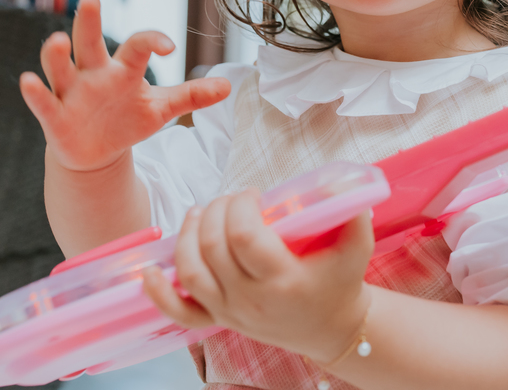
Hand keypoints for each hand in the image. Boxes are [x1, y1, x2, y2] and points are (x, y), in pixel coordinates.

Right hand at [20, 0, 230, 172]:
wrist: (97, 151)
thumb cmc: (127, 120)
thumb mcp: (160, 110)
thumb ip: (191, 96)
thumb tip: (228, 86)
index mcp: (122, 69)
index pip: (137, 47)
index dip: (152, 42)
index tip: (169, 48)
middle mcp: (93, 73)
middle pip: (89, 41)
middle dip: (89, 21)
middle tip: (93, 0)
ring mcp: (70, 92)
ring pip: (59, 66)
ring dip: (55, 54)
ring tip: (57, 41)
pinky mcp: (54, 116)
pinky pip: (42, 101)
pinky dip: (34, 92)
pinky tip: (28, 81)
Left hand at [142, 189, 373, 361]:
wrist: (332, 329)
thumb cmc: (341, 282)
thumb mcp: (356, 245)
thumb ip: (351, 210)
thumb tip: (340, 179)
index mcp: (282, 279)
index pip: (242, 236)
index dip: (239, 206)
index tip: (252, 193)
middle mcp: (250, 299)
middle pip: (212, 248)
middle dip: (216, 211)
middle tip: (230, 198)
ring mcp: (230, 312)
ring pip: (190, 272)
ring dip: (187, 236)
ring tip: (200, 212)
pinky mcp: (219, 321)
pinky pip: (179, 313)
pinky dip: (159, 293)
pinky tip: (150, 271)